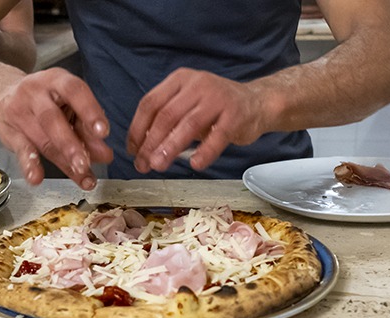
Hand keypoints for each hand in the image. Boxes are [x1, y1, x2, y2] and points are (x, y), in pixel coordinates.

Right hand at [0, 68, 112, 189]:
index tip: (103, 133)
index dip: (90, 111)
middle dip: (72, 144)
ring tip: (81, 174)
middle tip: (87, 163)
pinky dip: (29, 165)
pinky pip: (20, 148)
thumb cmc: (46, 101)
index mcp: (57, 80)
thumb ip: (87, 130)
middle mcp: (36, 92)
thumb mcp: (68, 105)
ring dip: (63, 160)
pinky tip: (36, 178)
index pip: (75, 91)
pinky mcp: (10, 131)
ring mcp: (20, 111)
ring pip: (42, 138)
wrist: (4, 95)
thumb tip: (104, 155)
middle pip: (53, 119)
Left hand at [127, 68, 266, 174]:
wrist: (256, 103)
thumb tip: (143, 147)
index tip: (132, 150)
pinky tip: (195, 164)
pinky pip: (217, 136)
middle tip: (143, 164)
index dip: (137, 128)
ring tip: (159, 165)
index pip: (150, 103)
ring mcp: (217, 98)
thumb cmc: (216, 108)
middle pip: (166, 115)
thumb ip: (168, 121)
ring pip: (188, 125)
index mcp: (179, 80)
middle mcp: (197, 84)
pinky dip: (205, 152)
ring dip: (171, 147)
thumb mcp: (188, 106)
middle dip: (151, 142)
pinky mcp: (235, 115)